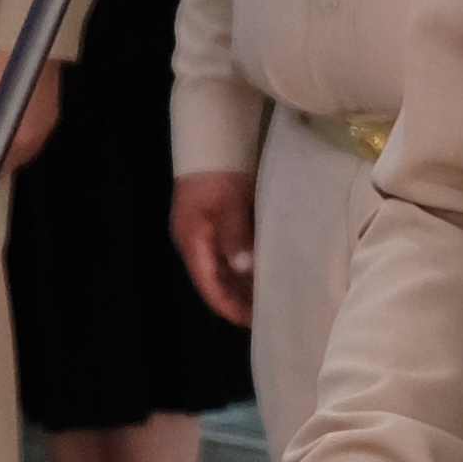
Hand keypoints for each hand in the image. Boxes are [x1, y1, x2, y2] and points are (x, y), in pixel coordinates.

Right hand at [172, 169, 258, 326]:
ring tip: (270, 299)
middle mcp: (196, 243)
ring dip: (244, 285)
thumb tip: (244, 269)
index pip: (210, 286)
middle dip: (239, 300)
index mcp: (192, 242)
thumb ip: (236, 237)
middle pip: (216, 282)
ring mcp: (205, 234)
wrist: (212, 139)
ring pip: (224, 270)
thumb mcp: (229, 204)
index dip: (230, 307)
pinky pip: (231, 254)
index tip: (253, 322)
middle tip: (269, 315)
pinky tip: (264, 273)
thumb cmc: (219, 173)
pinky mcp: (218, 224)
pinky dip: (246, 267)